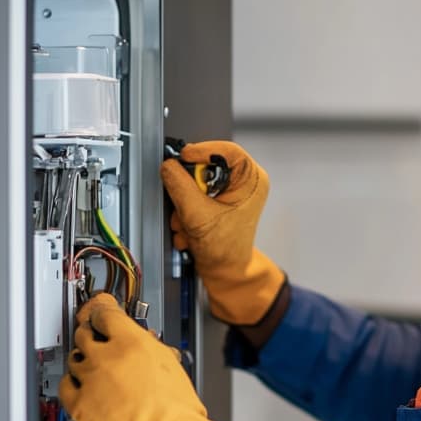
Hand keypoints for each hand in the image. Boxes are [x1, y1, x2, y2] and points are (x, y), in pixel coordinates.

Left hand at [59, 293, 258, 420]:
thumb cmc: (178, 409)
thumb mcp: (172, 365)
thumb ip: (151, 349)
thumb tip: (145, 346)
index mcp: (132, 341)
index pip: (106, 313)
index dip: (103, 309)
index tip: (101, 308)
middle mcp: (106, 356)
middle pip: (86, 333)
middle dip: (92, 333)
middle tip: (99, 338)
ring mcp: (89, 380)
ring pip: (75, 358)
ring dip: (84, 359)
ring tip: (95, 366)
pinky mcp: (79, 405)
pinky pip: (65, 385)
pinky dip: (72, 382)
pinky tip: (81, 385)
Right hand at [160, 140, 284, 324]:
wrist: (224, 270)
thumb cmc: (226, 249)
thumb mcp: (198, 216)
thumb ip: (180, 187)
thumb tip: (168, 166)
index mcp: (252, 179)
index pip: (227, 149)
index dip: (202, 150)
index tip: (183, 157)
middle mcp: (244, 181)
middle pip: (206, 165)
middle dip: (188, 188)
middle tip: (185, 203)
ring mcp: (229, 191)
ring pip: (195, 181)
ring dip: (184, 205)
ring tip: (190, 223)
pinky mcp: (215, 199)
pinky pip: (192, 194)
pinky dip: (186, 211)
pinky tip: (191, 227)